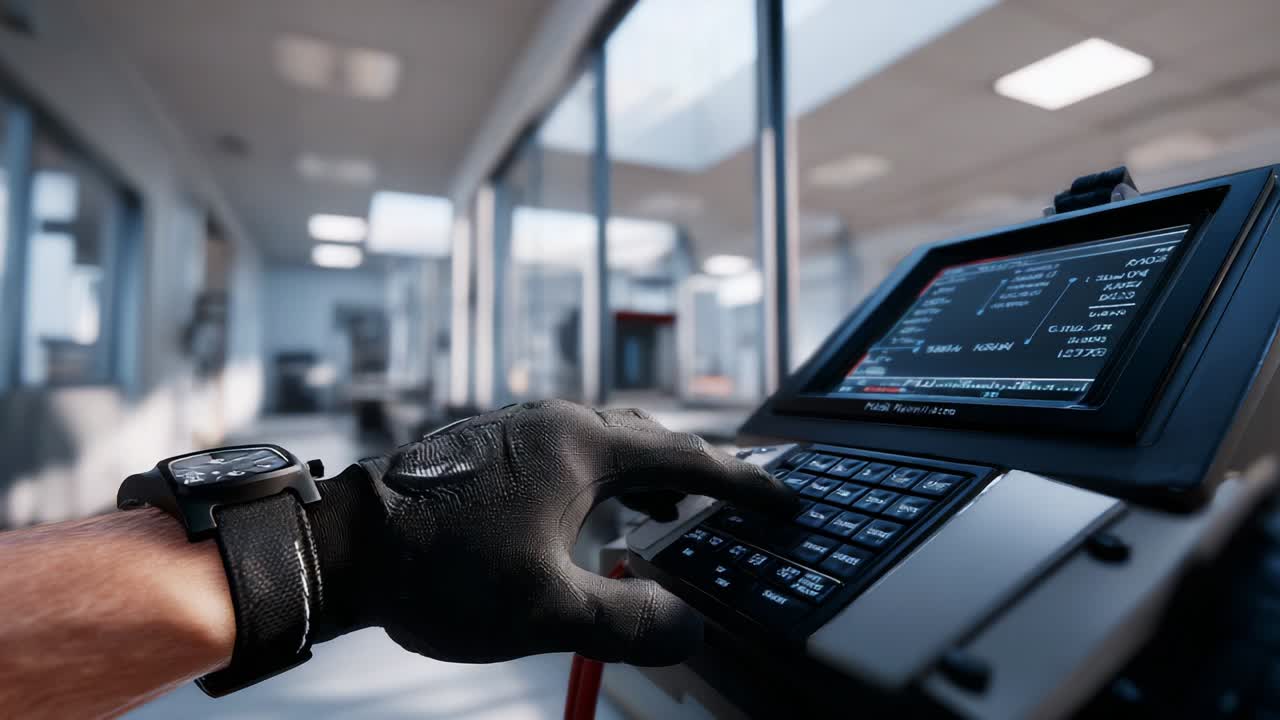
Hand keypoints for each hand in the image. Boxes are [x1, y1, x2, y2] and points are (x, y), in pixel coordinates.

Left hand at [306, 400, 793, 664]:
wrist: (346, 548)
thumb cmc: (440, 573)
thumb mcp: (546, 610)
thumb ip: (629, 621)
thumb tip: (690, 626)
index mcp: (583, 447)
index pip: (689, 460)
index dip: (744, 484)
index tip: (783, 501)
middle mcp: (557, 422)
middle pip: (654, 439)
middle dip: (702, 473)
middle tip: (738, 503)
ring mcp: (521, 429)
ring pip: (611, 441)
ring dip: (653, 473)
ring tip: (676, 511)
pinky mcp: (494, 446)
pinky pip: (575, 449)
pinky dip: (609, 476)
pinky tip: (597, 510)